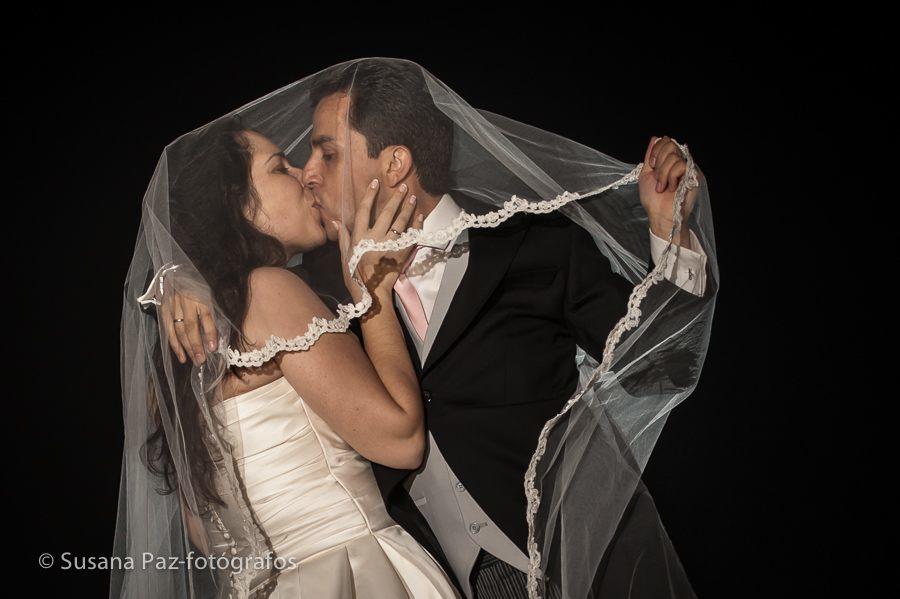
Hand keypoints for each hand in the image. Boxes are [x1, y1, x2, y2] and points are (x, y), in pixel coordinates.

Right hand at [159, 290, 217, 364]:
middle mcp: (185, 301)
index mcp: (200, 296)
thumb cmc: (198, 286)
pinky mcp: (164, 309)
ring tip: (194, 360)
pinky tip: (181, 356)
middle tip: (202, 360)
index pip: (205, 317)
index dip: (209, 333)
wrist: (177, 272)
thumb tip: (218, 335)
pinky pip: (169, 330)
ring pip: (178, 330)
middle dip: (196, 345)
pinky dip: (174, 345)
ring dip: (186, 348)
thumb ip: (213, 312)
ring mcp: (173, 306)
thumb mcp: (210, 295)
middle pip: (190, 327)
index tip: (213, 348)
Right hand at [333, 179, 423, 302]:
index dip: (369, 195)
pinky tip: (420, 215)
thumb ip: (343, 238)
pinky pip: (411, 235)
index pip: (364, 211)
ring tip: (413, 198)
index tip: (375, 183)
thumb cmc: (355, 276)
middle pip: (386, 213)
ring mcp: (390, 245)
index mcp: (360, 237)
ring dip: (408, 208)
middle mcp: (375, 238)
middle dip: (395, 198)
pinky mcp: (402, 253)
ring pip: (401, 222)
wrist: (372, 293)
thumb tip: (337, 220)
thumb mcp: (345, 257)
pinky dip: (416, 225)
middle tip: (403, 187)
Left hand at [638, 136, 702, 243]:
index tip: (651, 165)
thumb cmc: (653, 199)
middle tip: (657, 177)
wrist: (659, 214)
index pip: (665, 141)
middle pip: (670, 144)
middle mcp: (680, 162)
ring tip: (663, 187)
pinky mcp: (693, 175)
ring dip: (663, 174)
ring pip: (673, 156)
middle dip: (658, 162)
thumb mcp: (646, 174)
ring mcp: (687, 168)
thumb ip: (650, 156)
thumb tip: (654, 138)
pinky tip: (671, 188)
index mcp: (669, 161)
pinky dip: (671, 177)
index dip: (656, 150)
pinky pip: (680, 165)